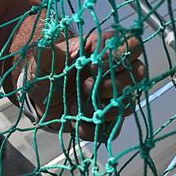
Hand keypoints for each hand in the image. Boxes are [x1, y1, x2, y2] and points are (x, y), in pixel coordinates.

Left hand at [24, 30, 145, 141]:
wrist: (39, 96)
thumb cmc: (45, 70)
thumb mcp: (44, 58)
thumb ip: (51, 52)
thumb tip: (54, 46)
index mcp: (104, 49)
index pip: (133, 45)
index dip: (119, 56)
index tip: (93, 65)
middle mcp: (115, 72)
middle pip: (137, 76)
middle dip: (112, 85)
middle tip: (85, 86)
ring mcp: (114, 97)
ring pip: (128, 106)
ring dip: (101, 110)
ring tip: (75, 107)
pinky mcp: (107, 119)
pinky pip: (111, 129)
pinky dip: (92, 129)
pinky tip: (75, 123)